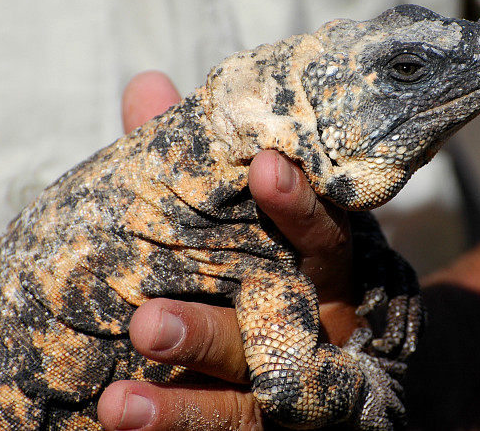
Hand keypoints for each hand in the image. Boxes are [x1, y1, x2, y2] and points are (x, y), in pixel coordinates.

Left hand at [98, 71, 359, 429]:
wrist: (362, 388)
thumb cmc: (290, 276)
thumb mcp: (261, 225)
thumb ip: (200, 168)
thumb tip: (146, 84)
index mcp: (328, 276)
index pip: (327, 241)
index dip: (301, 208)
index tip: (265, 168)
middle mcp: (326, 337)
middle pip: (279, 337)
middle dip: (214, 332)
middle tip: (147, 322)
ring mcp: (309, 400)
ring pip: (254, 411)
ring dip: (187, 410)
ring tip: (117, 406)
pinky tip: (123, 429)